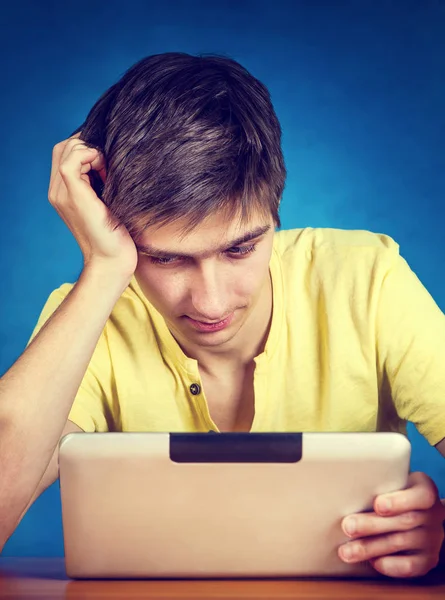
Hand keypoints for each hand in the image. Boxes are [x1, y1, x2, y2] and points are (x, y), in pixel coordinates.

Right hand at [48, 133, 137, 278]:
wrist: (112, 260)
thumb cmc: (115, 234)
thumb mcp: (106, 202)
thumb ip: (100, 182)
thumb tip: (110, 159)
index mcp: (63, 192)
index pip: (65, 153)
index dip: (86, 147)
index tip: (107, 161)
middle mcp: (57, 192)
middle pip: (63, 147)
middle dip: (87, 145)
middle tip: (107, 164)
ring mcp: (62, 194)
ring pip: (65, 150)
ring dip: (90, 151)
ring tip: (107, 170)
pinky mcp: (73, 197)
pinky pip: (70, 163)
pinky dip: (88, 156)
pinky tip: (104, 169)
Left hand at [338, 472, 444, 577]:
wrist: (416, 514)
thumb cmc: (392, 493)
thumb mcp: (390, 481)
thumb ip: (375, 484)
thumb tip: (340, 489)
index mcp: (425, 490)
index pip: (422, 496)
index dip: (400, 501)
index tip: (378, 505)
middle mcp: (433, 515)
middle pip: (404, 521)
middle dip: (372, 525)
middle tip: (348, 527)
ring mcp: (432, 539)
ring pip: (400, 543)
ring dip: (370, 548)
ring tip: (347, 551)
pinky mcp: (427, 559)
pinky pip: (409, 566)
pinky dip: (388, 565)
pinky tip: (370, 561)